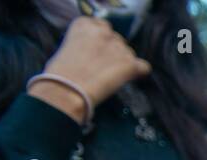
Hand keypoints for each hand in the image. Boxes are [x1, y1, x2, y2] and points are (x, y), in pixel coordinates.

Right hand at [30, 17, 149, 122]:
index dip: (102, 41)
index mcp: (85, 24)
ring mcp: (118, 47)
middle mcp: (104, 32)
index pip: (102, 26)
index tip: (99, 51)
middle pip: (118, 40)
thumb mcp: (68, 46)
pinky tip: (129, 79)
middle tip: (103, 67)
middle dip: (114, 53)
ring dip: (124, 63)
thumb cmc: (62, 74)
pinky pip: (143, 67)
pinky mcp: (129, 63)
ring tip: (110, 76)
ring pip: (129, 54)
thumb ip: (85, 43)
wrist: (67, 88)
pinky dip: (139, 73)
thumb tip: (97, 52)